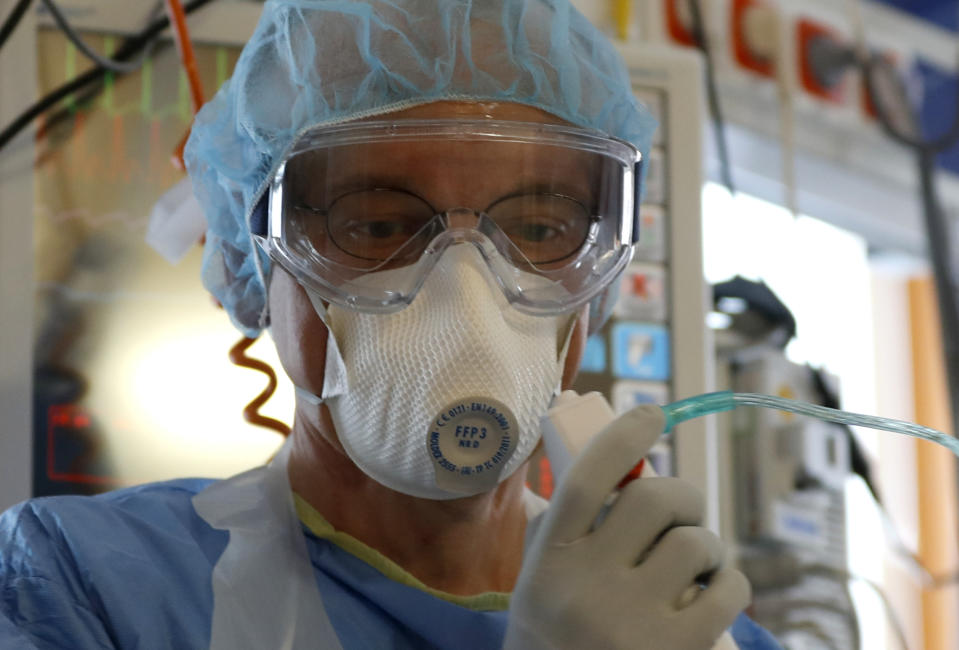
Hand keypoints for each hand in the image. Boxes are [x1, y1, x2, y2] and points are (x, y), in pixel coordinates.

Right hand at [504, 405, 750, 649]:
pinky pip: (728, 591)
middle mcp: (586, 586)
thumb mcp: (541, 582)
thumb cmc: (554, 639)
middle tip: (685, 511)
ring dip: (708, 545)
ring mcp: (631, 622)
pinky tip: (718, 592)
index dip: (622, 436)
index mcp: (549, 561)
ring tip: (700, 563)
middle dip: (683, 495)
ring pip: (697, 543)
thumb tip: (615, 467)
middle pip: (653, 499)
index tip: (652, 412)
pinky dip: (732, 584)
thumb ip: (565, 531)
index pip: (587, 478)